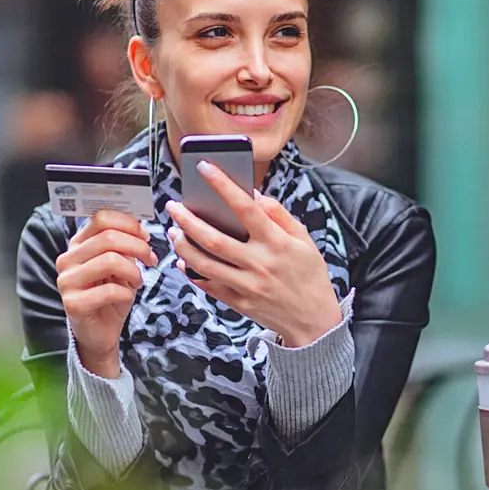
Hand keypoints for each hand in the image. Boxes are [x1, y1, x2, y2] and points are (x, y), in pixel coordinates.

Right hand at [55, 210, 157, 376]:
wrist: (100, 332)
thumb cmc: (111, 296)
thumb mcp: (121, 265)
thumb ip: (125, 244)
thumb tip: (139, 226)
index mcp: (78, 244)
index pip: (101, 218)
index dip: (129, 224)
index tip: (145, 236)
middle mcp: (68, 259)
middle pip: (108, 237)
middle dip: (138, 246)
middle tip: (150, 259)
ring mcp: (67, 281)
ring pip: (110, 261)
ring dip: (133, 271)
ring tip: (138, 280)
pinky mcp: (72, 303)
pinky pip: (109, 290)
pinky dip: (126, 292)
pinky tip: (126, 297)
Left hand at [165, 161, 341, 346]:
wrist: (315, 321)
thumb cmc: (310, 275)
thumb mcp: (305, 240)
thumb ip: (280, 215)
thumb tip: (255, 195)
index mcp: (277, 243)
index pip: (245, 207)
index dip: (223, 185)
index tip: (205, 168)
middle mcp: (260, 263)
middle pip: (214, 238)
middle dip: (188, 220)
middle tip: (173, 206)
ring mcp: (248, 286)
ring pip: (204, 264)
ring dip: (183, 246)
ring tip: (174, 232)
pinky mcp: (240, 303)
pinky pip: (209, 286)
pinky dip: (192, 273)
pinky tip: (184, 260)